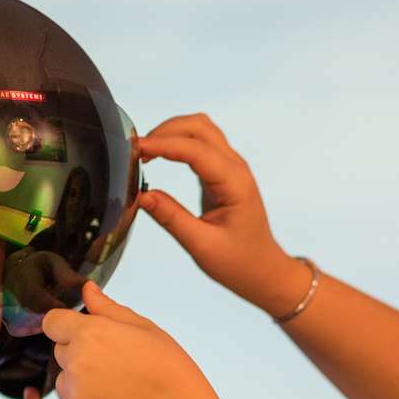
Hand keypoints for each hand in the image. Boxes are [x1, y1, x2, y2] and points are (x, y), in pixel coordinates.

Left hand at [39, 281, 229, 398]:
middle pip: (61, 354)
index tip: (88, 338)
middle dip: (80, 357)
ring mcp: (72, 396)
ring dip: (80, 387)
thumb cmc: (171, 371)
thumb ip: (109, 308)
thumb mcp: (146, 329)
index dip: (68, 328)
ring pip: (63, 385)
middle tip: (117, 369)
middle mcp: (74, 363)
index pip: (52, 322)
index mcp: (89, 333)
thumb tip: (86, 290)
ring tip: (118, 394)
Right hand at [135, 113, 315, 317]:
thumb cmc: (239, 262)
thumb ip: (171, 218)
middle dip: (165, 131)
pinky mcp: (223, 173)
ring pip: (201, 129)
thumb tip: (141, 195)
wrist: (263, 270)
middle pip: (199, 127)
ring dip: (172, 132)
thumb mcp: (202, 246)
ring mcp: (232, 168)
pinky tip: (158, 156)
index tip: (135, 150)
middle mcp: (236, 169)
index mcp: (235, 184)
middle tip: (136, 149)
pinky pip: (200, 144)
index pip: (196, 150)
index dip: (163, 145)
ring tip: (144, 151)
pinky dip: (177, 142)